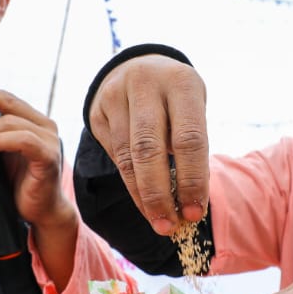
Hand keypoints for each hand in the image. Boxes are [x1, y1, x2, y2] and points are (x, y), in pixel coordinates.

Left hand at [0, 74, 73, 233]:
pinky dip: (0, 141)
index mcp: (32, 120)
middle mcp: (43, 125)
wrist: (42, 211)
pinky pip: (24, 141)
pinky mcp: (48, 157)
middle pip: (7, 100)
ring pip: (11, 121)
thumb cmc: (21, 182)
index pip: (3, 98)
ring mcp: (49, 140)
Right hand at [88, 55, 208, 234]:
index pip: (189, 139)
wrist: (140, 67)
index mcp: (181, 82)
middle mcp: (145, 85)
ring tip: (159, 222)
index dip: (193, 180)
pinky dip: (132, 185)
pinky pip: (115, 157)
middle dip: (160, 195)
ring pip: (128, 158)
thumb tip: (189, 202)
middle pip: (150, 150)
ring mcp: (115, 97)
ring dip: (144, 197)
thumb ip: (192, 147)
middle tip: (171, 226)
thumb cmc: (176, 98)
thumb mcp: (193, 108)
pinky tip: (144, 202)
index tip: (195, 212)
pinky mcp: (97, 113)